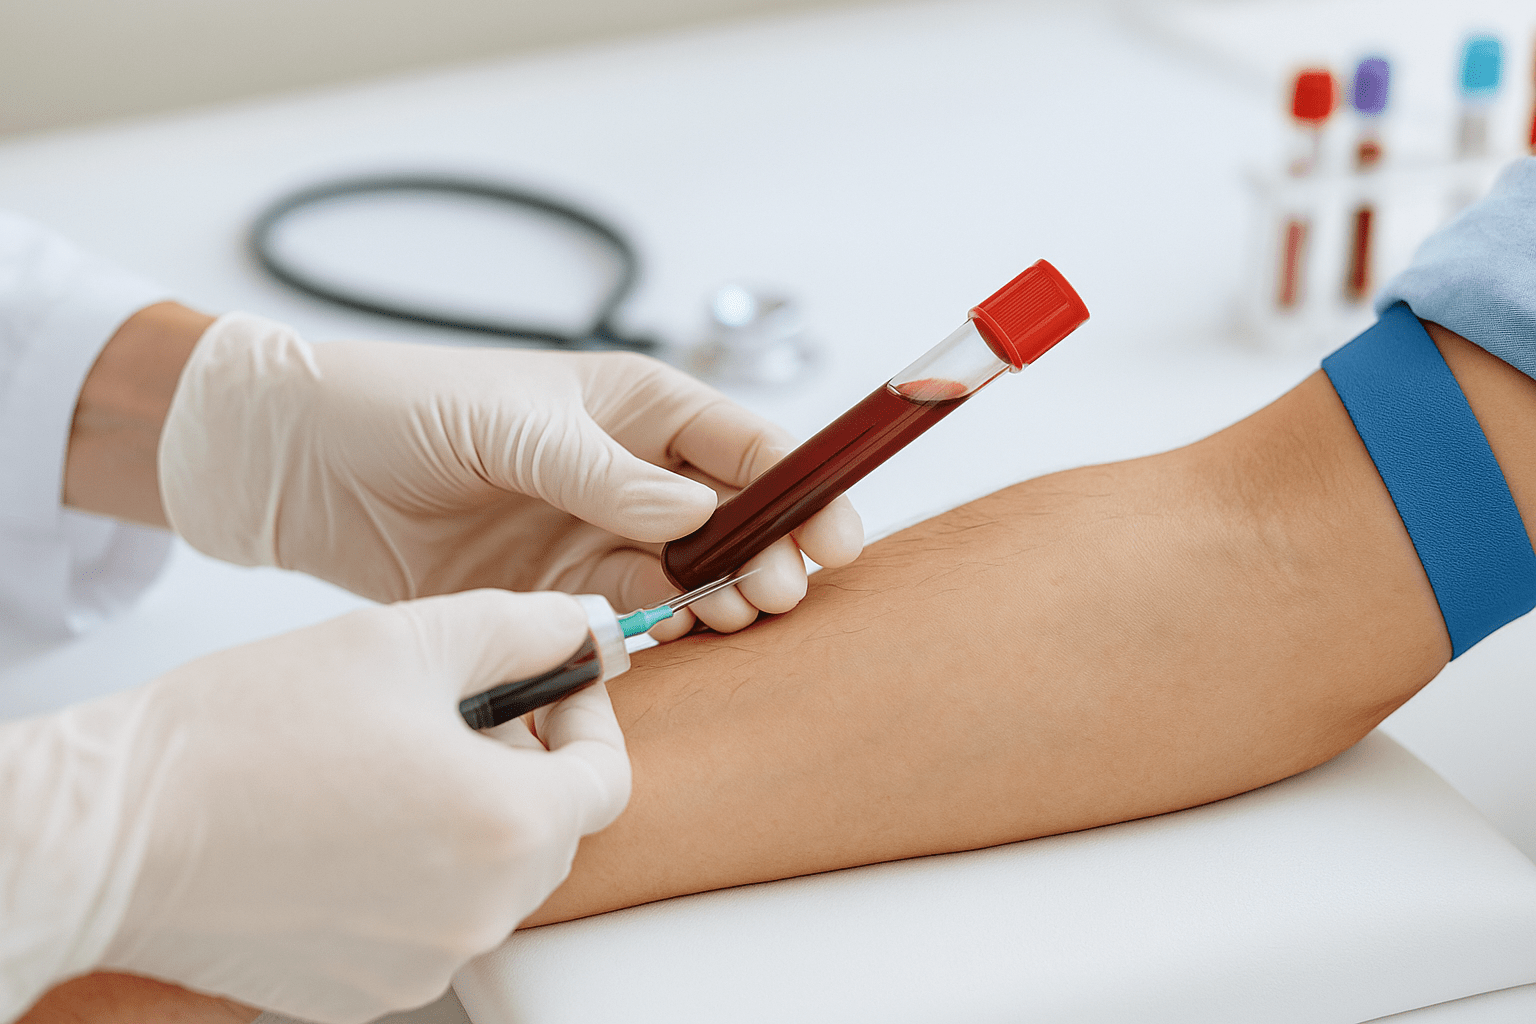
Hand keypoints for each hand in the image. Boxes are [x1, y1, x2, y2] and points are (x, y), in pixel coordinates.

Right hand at [78, 590, 627, 1022]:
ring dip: (467, 816)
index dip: (586, 718)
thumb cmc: (244, 734)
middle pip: (551, 830)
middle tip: (454, 715)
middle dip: (523, 764)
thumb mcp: (403, 640)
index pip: (607, 778)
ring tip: (389, 762)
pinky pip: (430, 921)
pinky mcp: (366, 988)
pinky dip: (415, 871)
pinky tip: (349, 821)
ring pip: (491, 877)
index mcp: (506, 825)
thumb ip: (519, 627)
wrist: (112, 830)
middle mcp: (481, 910)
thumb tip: (584, 626)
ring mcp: (424, 961)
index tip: (547, 688)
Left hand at [158, 314, 863, 635]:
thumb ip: (606, 473)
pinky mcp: (553, 591)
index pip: (746, 447)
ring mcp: (593, 535)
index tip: (831, 533)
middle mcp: (629, 474)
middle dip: (770, 552)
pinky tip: (674, 635)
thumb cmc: (401, 402)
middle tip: (778, 588)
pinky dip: (657, 630)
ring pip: (689, 574)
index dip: (800, 488)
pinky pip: (626, 616)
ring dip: (722, 595)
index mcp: (636, 409)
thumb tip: (701, 513)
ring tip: (736, 612)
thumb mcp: (512, 424)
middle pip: (733, 519)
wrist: (296, 460)